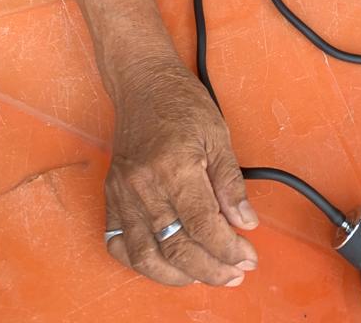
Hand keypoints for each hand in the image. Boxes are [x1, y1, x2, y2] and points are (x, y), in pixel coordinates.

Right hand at [105, 57, 258, 286]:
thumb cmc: (182, 103)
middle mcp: (145, 187)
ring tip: (204, 275)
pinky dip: (141, 263)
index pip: (203, 227)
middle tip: (235, 272)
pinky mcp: (112, 196)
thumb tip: (246, 222)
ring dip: (177, 276)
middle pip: (177, 248)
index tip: (247, 257)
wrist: (143, 83)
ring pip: (146, 256)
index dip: (228, 250)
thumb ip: (231, 183)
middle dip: (211, 269)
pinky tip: (164, 264)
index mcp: (175, 168)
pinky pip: (119, 243)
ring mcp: (124, 194)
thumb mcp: (218, 135)